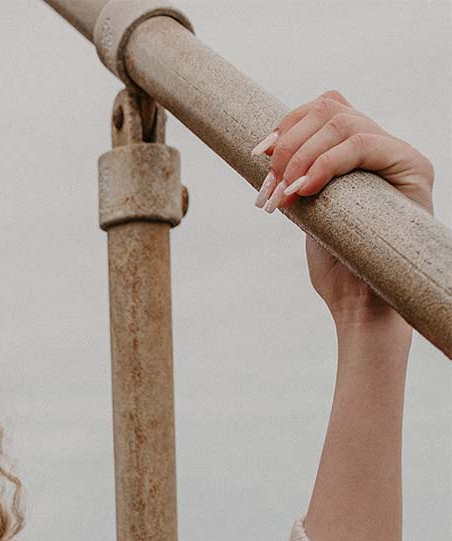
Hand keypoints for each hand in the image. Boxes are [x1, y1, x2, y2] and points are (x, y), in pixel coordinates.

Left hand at [252, 90, 434, 328]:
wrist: (361, 303)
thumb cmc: (335, 265)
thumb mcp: (308, 211)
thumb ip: (298, 178)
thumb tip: (266, 151)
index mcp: (358, 153)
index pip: (325, 108)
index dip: (287, 124)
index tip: (257, 155)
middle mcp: (382, 148)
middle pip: (330, 108)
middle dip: (288, 144)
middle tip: (271, 188)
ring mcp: (399, 156)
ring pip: (343, 122)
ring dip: (301, 157)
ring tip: (284, 196)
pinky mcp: (412, 169)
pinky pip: (363, 145)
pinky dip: (324, 165)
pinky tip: (303, 192)